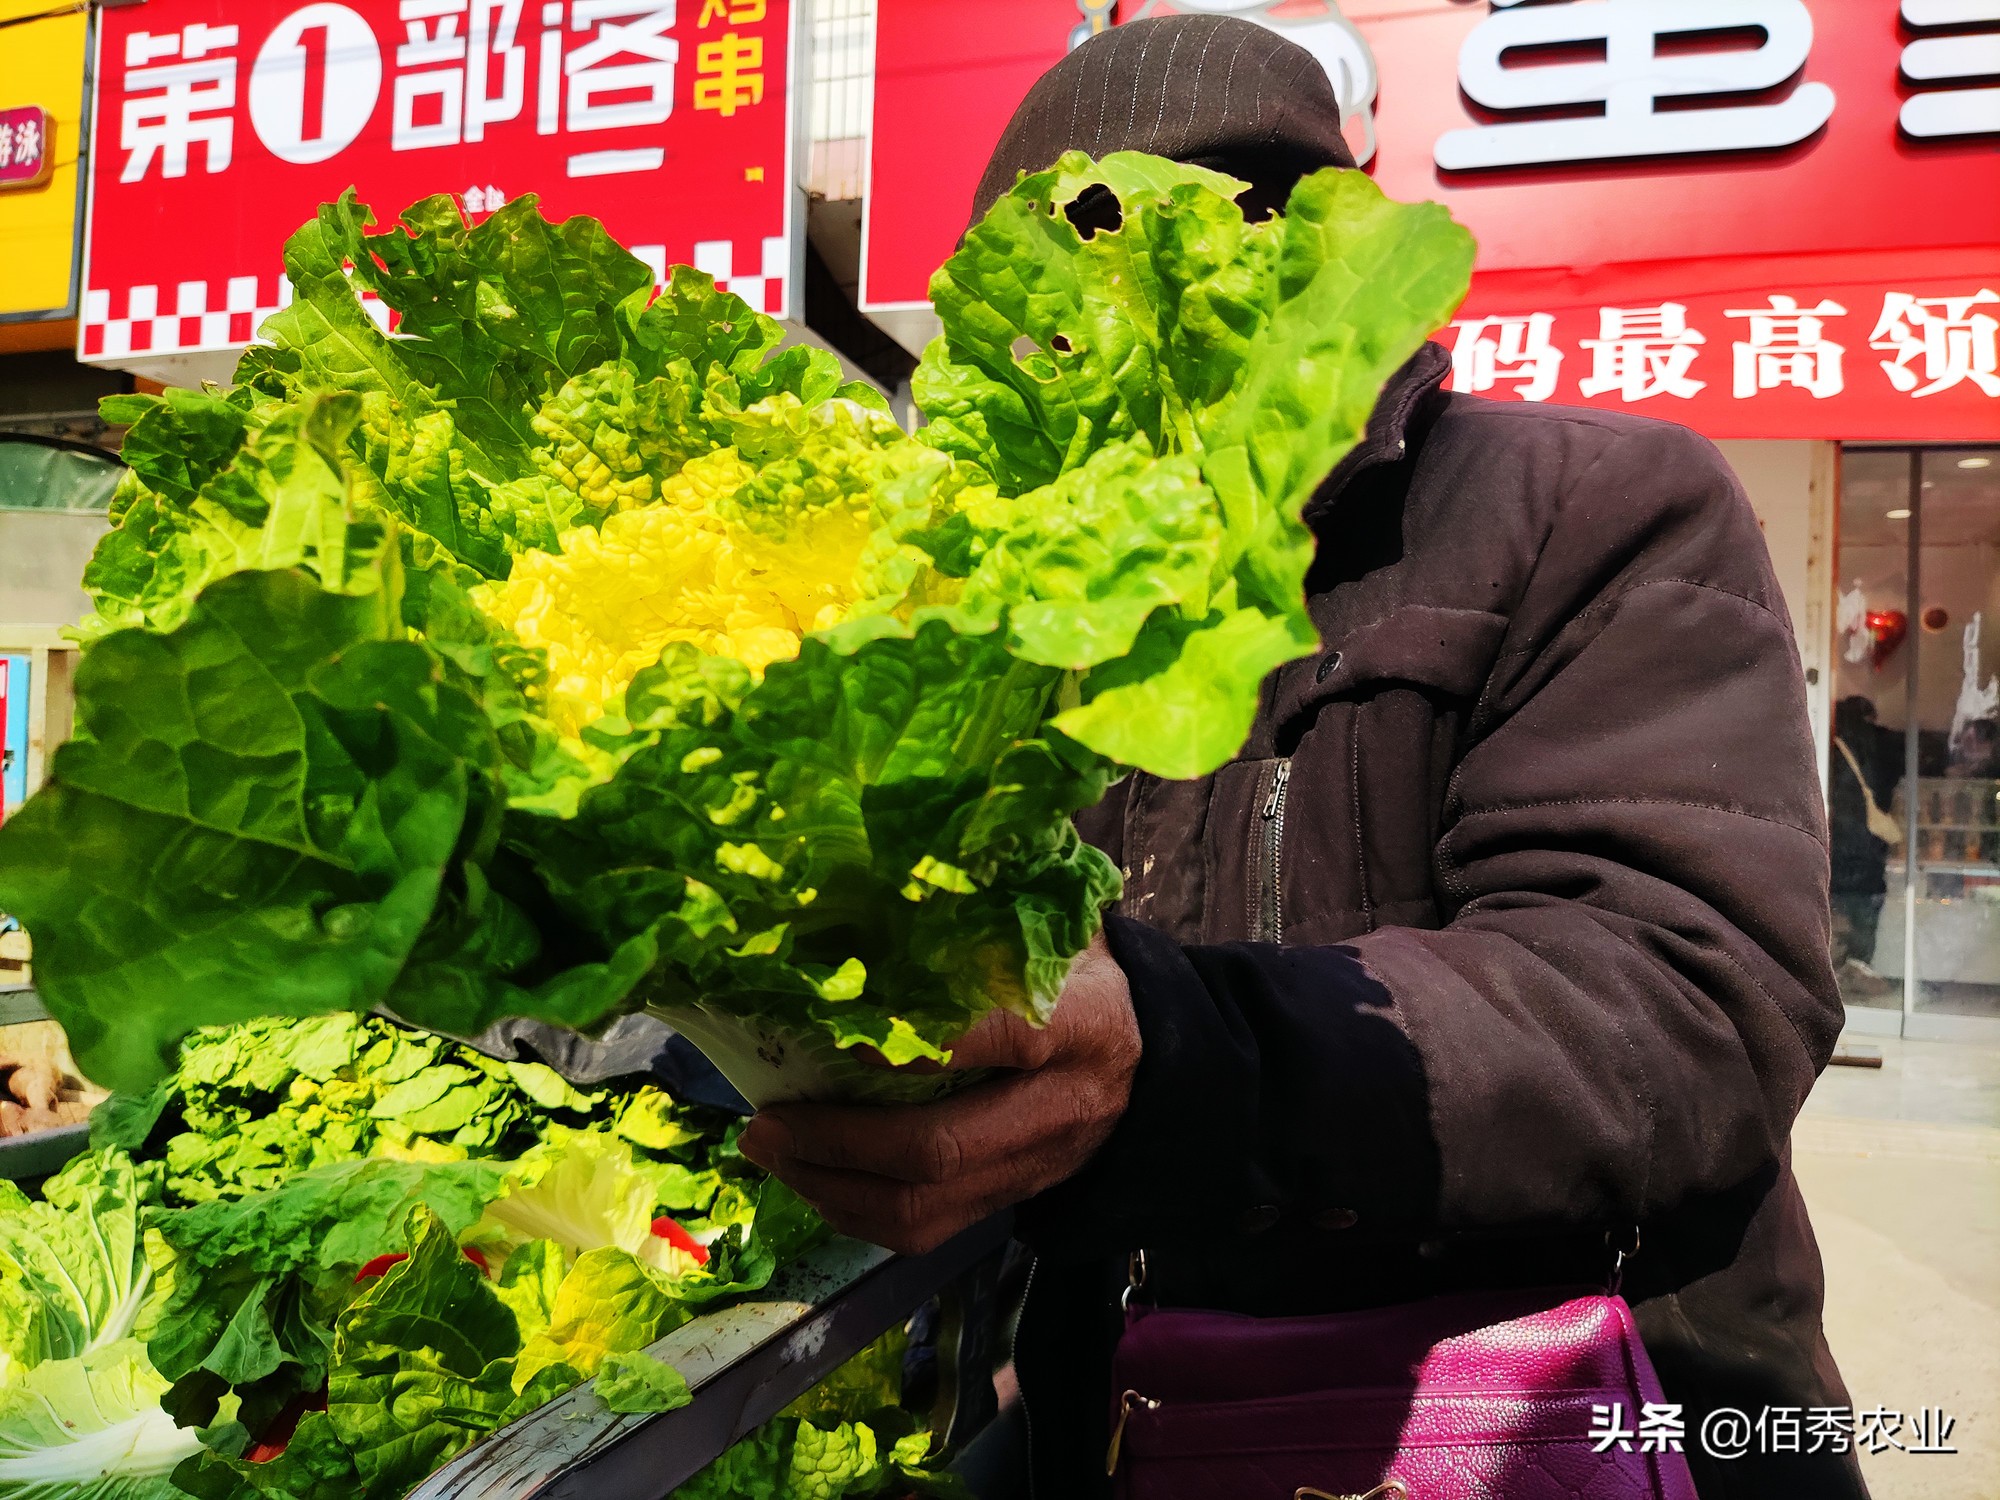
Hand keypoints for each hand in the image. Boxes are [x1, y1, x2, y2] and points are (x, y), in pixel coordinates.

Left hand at [738, 932, 1139, 1255]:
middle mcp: (1058, 1107)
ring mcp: (1035, 1166)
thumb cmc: (1081, 978)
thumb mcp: (1054, 932)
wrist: (1151, 1060)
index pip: (994, 1038)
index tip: (834, 1030)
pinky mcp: (1010, 1200)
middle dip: (838, 1141)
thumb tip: (877, 880)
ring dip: (831, 1186)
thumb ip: (987, 916)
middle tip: (767, 1118)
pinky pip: (926, 1230)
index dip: (909, 1044)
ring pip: (924, 1207)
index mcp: (1077, 1023)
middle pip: (941, 1149)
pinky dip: (854, 1212)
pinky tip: (809, 1177)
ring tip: (770, 1149)